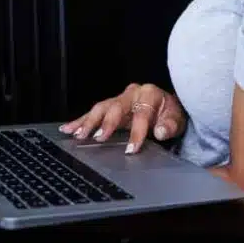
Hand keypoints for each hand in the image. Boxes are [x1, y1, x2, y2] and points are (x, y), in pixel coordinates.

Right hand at [59, 83, 186, 153]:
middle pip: (115, 107)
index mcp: (149, 94)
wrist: (165, 106)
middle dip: (105, 123)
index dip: (136, 132)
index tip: (131, 149)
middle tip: (97, 137)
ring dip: (88, 122)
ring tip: (77, 134)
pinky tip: (67, 129)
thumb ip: (170, 125)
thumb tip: (161, 131)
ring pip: (100, 108)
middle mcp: (131, 93)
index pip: (141, 114)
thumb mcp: (176, 119)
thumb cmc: (169, 113)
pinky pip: (93, 113)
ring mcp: (119, 99)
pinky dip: (79, 121)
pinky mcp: (110, 106)